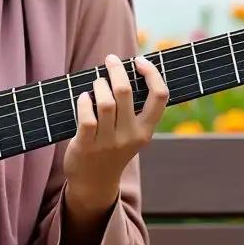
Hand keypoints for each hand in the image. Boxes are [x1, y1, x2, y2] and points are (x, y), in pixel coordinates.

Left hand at [63, 54, 168, 214]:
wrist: (94, 184)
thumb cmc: (112, 148)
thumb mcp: (131, 133)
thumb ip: (132, 109)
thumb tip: (125, 70)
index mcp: (146, 131)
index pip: (160, 97)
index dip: (153, 74)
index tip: (140, 60)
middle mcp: (130, 136)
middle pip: (126, 93)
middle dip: (117, 70)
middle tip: (110, 60)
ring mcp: (108, 142)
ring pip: (106, 103)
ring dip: (99, 85)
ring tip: (97, 83)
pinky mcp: (86, 146)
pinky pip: (87, 118)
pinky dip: (84, 102)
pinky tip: (83, 98)